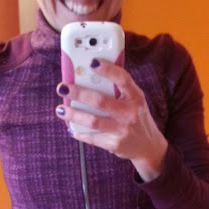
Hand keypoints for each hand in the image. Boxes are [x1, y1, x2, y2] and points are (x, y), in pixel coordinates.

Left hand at [56, 59, 167, 181]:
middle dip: (78, 93)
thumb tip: (89, 75)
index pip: (123, 79)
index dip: (108, 70)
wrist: (148, 146)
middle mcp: (130, 113)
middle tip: (62, 88)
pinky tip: (71, 127)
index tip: (91, 62)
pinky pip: (92, 138)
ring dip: (73, 114)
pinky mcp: (115, 145)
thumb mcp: (135, 101)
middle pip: (100, 101)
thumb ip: (119, 89)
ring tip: (60, 109)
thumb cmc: (136, 117)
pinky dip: (79, 132)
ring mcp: (123, 130)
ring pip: (93, 121)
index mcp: (136, 97)